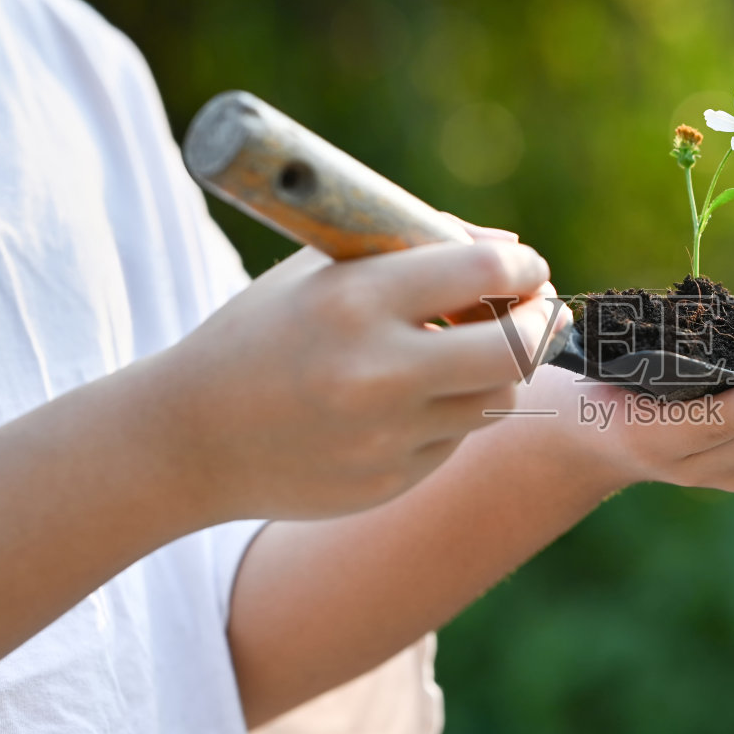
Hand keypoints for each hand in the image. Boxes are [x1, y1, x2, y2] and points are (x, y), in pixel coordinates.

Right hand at [155, 240, 562, 521]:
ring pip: (498, 398)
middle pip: (515, 348)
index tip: (527, 269)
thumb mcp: (320, 272)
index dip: (522, 271)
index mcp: (354, 301)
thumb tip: (510, 255)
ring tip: (481, 347)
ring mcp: (386, 435)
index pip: (482, 274)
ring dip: (504, 368)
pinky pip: (456, 437)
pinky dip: (454, 410)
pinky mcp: (391, 481)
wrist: (189, 439)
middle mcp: (377, 371)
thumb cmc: (261, 334)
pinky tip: (419, 396)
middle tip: (543, 310)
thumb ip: (413, 252)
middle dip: (543, 322)